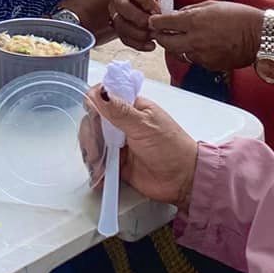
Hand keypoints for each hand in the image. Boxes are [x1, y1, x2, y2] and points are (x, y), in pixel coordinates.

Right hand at [80, 85, 198, 207]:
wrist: (183, 180)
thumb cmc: (171, 147)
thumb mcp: (144, 125)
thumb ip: (119, 111)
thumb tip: (99, 92)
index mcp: (131, 107)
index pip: (103, 98)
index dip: (93, 106)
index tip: (92, 118)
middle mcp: (122, 123)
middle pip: (94, 122)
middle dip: (90, 137)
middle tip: (96, 151)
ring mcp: (119, 144)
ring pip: (94, 143)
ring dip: (91, 154)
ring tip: (99, 167)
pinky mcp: (118, 164)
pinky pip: (100, 164)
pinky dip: (96, 170)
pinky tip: (99, 177)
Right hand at [107, 0, 171, 50]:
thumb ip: (161, 1)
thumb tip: (161, 16)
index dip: (147, 2)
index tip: (158, 12)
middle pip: (123, 7)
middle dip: (139, 19)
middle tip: (153, 26)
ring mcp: (114, 9)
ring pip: (120, 23)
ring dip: (137, 33)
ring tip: (153, 36)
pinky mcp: (116, 25)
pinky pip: (123, 37)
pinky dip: (137, 44)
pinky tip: (150, 45)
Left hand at [148, 1, 261, 72]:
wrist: (259, 36)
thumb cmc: (238, 16)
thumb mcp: (212, 5)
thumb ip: (191, 11)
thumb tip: (177, 15)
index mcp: (194, 21)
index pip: (164, 23)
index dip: (156, 22)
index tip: (153, 21)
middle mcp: (195, 40)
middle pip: (165, 43)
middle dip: (160, 37)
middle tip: (161, 32)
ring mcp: (202, 55)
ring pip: (178, 53)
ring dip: (176, 46)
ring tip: (182, 38)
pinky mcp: (209, 66)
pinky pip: (194, 60)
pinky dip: (192, 53)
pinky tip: (200, 46)